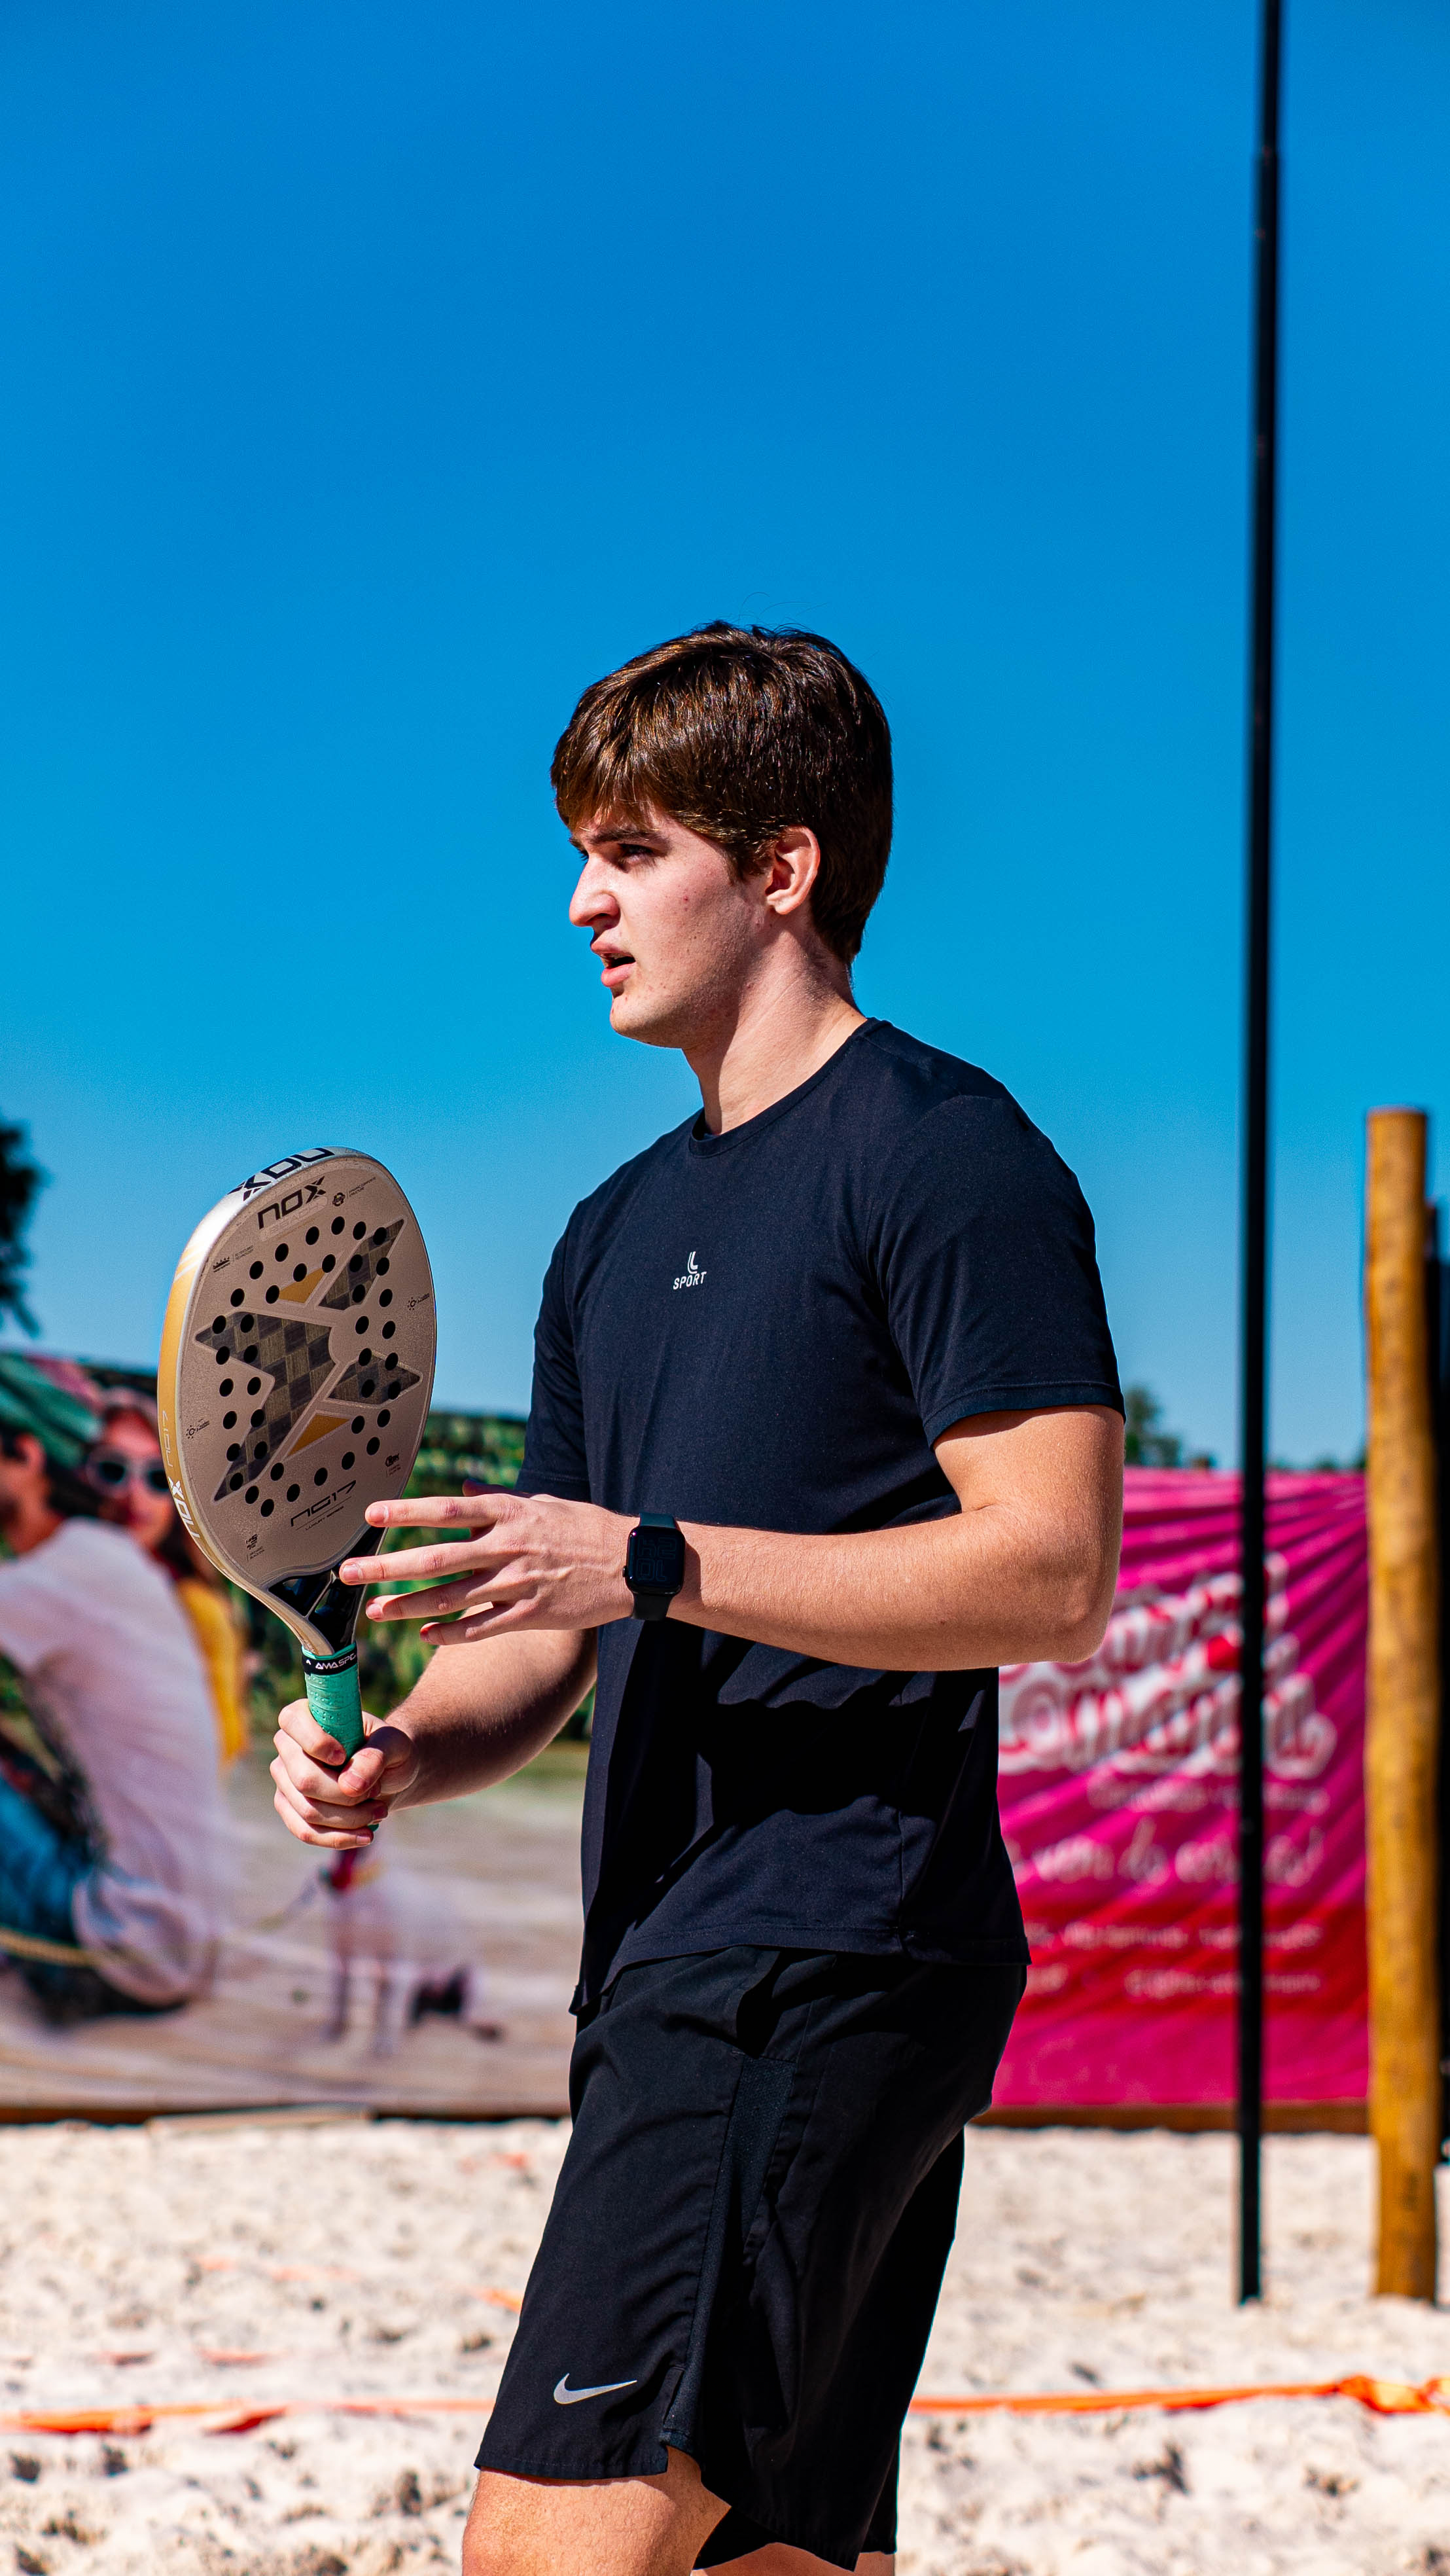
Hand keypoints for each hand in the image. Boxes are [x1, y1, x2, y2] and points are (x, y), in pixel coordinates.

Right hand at [270, 1699, 419, 1849]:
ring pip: (308, 1810)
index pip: (292, 1720)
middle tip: (377, 1790)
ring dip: (349, 1818)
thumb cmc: (389, 1751)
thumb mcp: (394, 1744)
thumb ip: (376, 1755)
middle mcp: (288, 1747)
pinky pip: (306, 1832)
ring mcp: (285, 1781)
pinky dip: (339, 1837)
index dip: (315, 1741)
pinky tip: (366, 1834)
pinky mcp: (291, 1810)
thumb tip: (350, 1785)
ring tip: (379, 1810)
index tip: (343, 1756)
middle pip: (303, 1779)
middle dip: (346, 1794)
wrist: (390, 1775)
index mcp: (307, 1715)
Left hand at [339, 1486, 635, 1643]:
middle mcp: (509, 1546)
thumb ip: (501, 1500)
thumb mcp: (544, 1503)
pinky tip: (425, 1637)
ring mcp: (520, 1583)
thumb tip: (466, 1489)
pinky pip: (484, 1627)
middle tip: (351, 1573)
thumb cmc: (587, 1528)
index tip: (371, 1514)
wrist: (633, 1562)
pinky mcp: (533, 1614)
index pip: (448, 1510)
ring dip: (411, 1605)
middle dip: (390, 1566)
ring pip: (454, 1596)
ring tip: (377, 1611)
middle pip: (438, 1557)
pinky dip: (453, 1633)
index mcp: (510, 1514)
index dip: (407, 1512)